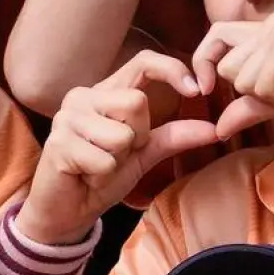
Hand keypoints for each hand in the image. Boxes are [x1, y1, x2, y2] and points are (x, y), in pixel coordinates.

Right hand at [21, 51, 218, 242]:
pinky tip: (85, 177)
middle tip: (116, 156)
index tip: (195, 90)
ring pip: (121, 135)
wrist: (66, 211)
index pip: (142, 62)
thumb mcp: (143, 155)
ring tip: (97, 168)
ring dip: (117, 161)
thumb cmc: (100, 178)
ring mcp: (66, 118)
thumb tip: (215, 129)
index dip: (171, 70)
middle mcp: (82, 97)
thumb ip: (173, 137)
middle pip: (136, 103)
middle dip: (137, 138)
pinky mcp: (58, 143)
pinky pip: (104, 160)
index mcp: (104, 92)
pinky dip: (102, 177)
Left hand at [193, 12, 273, 139]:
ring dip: (270, 94)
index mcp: (268, 30)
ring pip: (241, 79)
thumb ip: (248, 108)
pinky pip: (261, 86)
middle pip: (226, 67)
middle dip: (252, 90)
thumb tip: (218, 129)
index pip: (216, 36)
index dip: (202, 61)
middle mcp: (271, 24)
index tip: (201, 89)